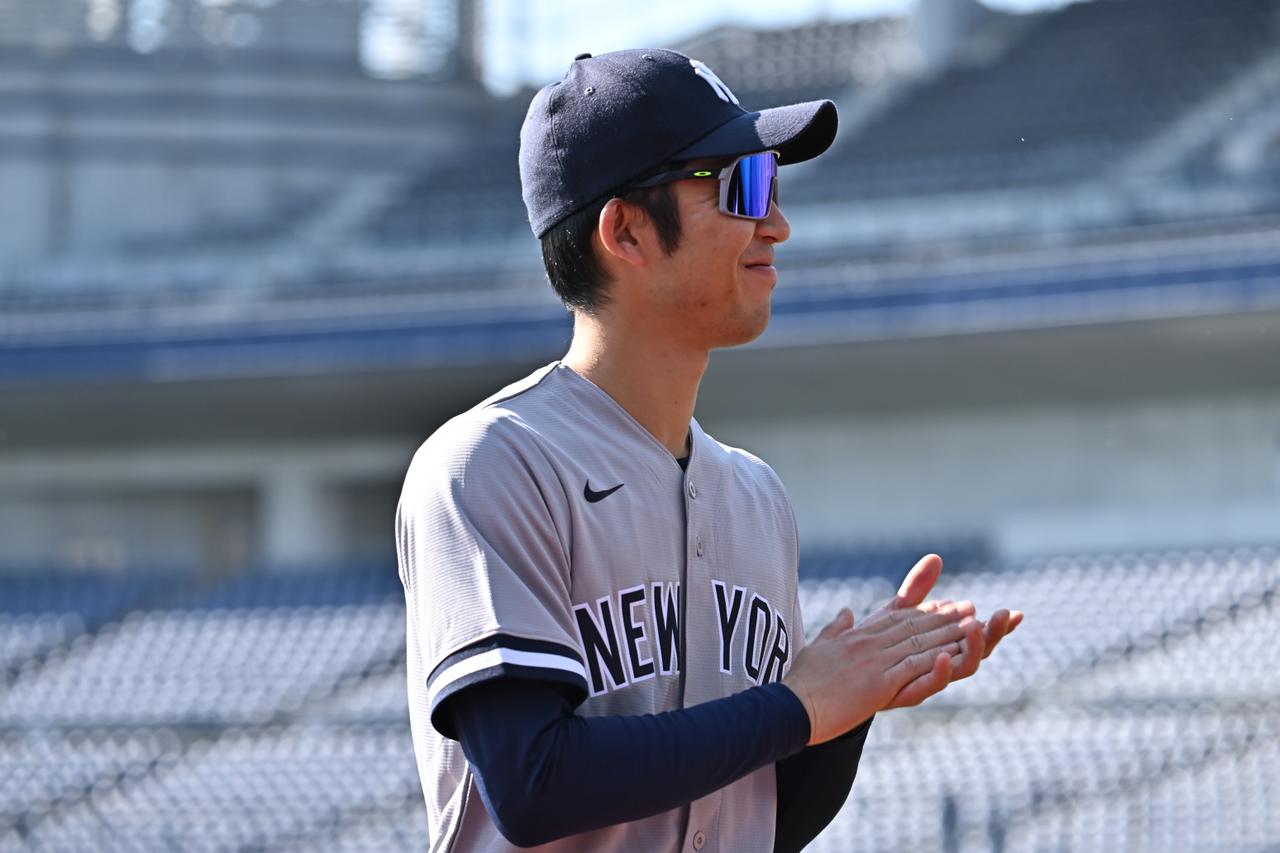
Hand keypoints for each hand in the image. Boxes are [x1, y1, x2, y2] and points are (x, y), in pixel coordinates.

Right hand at [782, 597, 979, 744]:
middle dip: (944, 617)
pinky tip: (952, 654)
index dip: (923, 610)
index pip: (895, 618)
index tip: (944, 603)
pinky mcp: (877, 685)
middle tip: (970, 607)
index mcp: (856, 637)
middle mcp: (868, 644)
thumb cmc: (800, 682)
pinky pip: (911, 669)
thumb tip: (846, 612)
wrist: (790, 706)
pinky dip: (934, 660)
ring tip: (973, 625)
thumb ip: (835, 628)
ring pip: (918, 644)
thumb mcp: (818, 647)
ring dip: (948, 634)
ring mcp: (873, 663)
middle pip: (913, 627)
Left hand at [879, 554, 1023, 708]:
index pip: (976, 635)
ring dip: (973, 647)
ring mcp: (925, 680)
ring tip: (976, 625)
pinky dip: (941, 672)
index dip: (997, 626)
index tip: (1016, 613)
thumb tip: (937, 557)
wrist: (840, 679)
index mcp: (942, 647)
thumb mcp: (894, 613)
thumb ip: (916, 590)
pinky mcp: (906, 692)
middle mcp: (940, 666)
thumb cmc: (869, 647)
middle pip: (977, 651)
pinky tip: (944, 655)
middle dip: (995, 634)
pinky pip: (930, 686)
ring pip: (962, 668)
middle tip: (1008, 614)